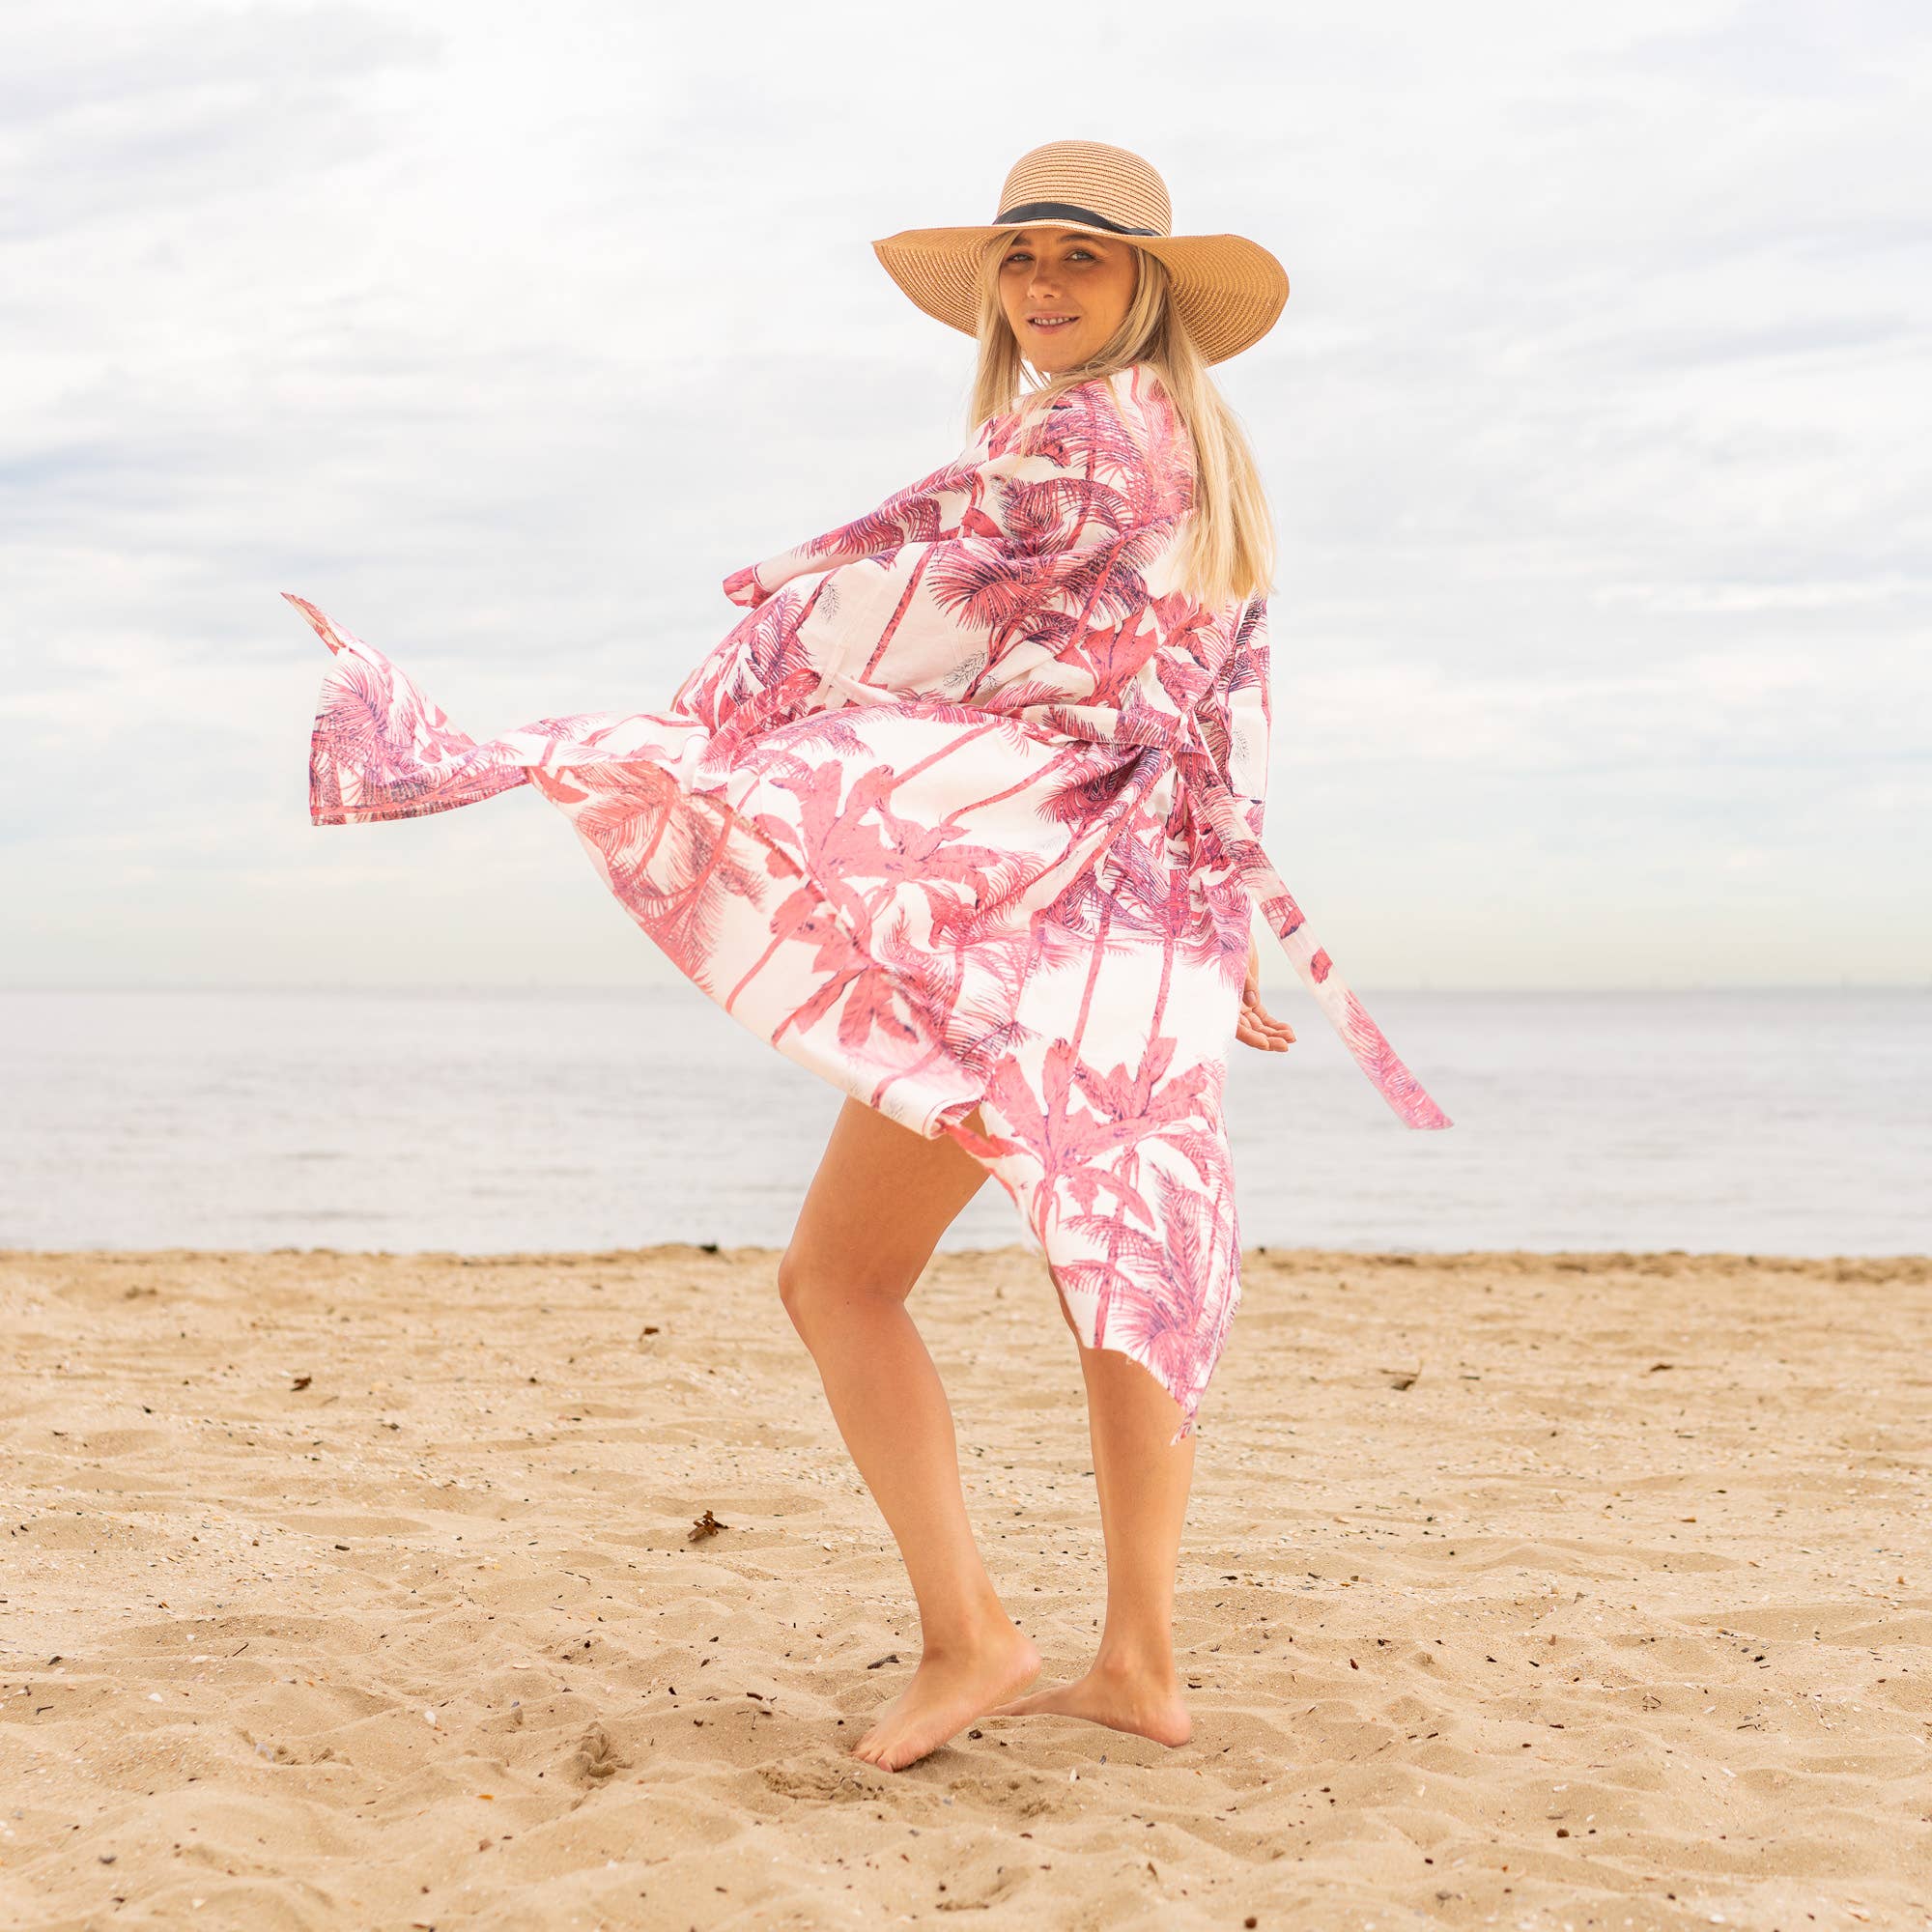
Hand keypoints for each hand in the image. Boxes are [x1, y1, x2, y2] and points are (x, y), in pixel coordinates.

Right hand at [1235, 928, 1296, 1052]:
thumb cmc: (1226, 943)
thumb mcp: (1233, 960)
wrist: (1229, 928)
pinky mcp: (1250, 996)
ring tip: (1292, 1037)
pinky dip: (1275, 1024)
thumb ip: (1244, 984)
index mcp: (1220, 1000)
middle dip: (1267, 1039)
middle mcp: (1229, 1006)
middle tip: (1286, 1044)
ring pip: (1258, 1026)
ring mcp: (1240, 1002)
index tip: (1266, 1044)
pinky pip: (1263, 1016)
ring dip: (1274, 1034)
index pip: (1235, 1026)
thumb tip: (1252, 1003)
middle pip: (1248, 1030)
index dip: (1250, 1037)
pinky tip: (1289, 1030)